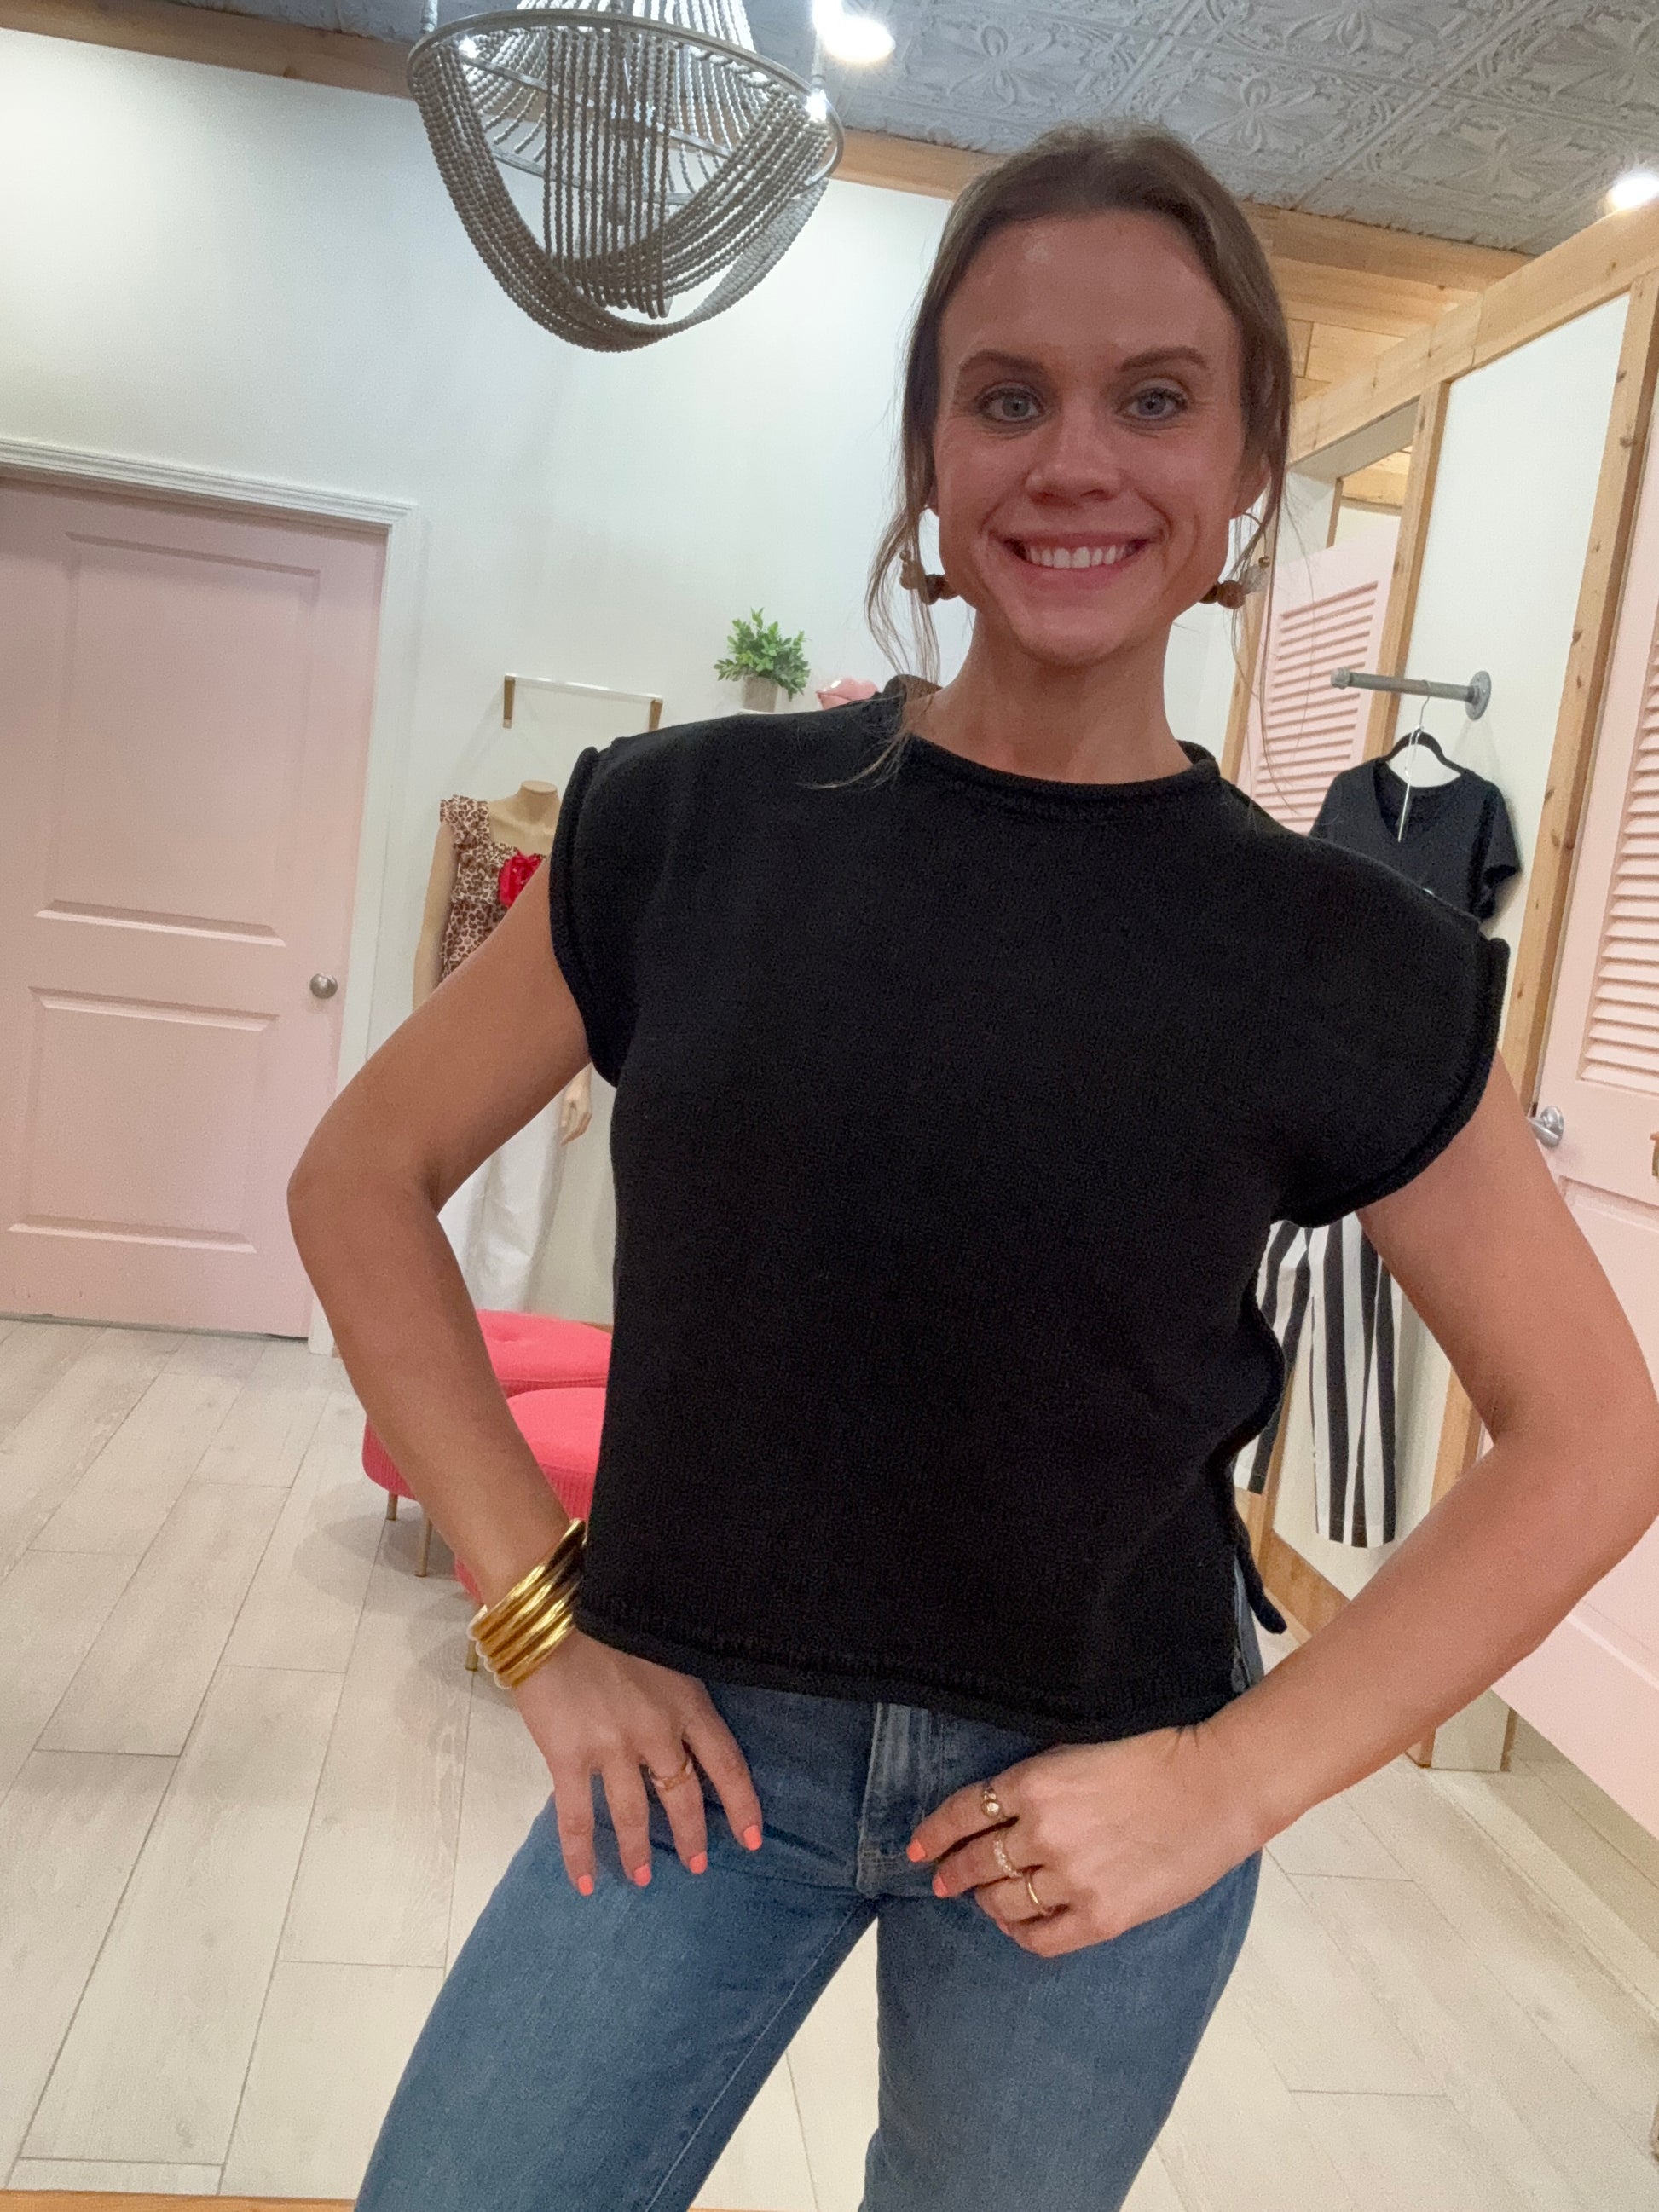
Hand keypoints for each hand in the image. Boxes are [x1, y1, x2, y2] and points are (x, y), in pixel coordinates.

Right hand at [510, 1628, 764, 1894]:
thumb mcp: (661, 1651)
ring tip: (642, 1878)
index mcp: (686, 1702)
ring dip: (639, 1850)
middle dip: (691, 1835)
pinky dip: (581, 1854)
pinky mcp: (568, 1757)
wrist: (553, 1610)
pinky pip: (577, 1818)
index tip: (753, 1839)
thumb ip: (673, 1692)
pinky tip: (586, 1881)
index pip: (726, 1764)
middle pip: (683, 1795)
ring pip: (634, 1813)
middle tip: (696, 1865)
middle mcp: (657, 1732)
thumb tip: (677, 1725)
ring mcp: (612, 1748)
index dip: (742, 1804)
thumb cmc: (607, 1621)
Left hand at [557, 1066, 592, 1143]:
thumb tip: (563, 1127)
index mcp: (583, 1113)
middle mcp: (588, 1115)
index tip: (562, 1142)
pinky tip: (572, 1130)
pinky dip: (578, 1130)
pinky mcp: (589, 1112)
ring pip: (583, 1129)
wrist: (582, 1083)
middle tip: (563, 1142)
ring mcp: (589, 1114)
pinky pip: (584, 1125)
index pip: (575, 1129)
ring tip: (567, 1138)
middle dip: (572, 1138)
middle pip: (581, 1131)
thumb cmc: (574, 1090)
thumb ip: (565, 1115)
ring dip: (576, 1134)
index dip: (568, 1137)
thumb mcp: (566, 1102)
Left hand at [907, 1722, 1260, 1957]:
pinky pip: (1040, 1938)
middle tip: (941, 1880)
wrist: (1217, 1786)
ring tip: (985, 1900)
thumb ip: (1037, 1778)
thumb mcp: (1079, 1745)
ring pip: (1003, 1902)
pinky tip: (1018, 1925)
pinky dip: (1020, 1933)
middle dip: (952, 1872)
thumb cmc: (1155, 1754)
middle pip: (976, 1862)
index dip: (933, 1833)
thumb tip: (999, 1803)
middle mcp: (1042, 1834)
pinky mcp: (1101, 1916)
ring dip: (987, 1901)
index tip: (917, 1847)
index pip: (963, 1812)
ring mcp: (1070, 1879)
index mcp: (1034, 1783)